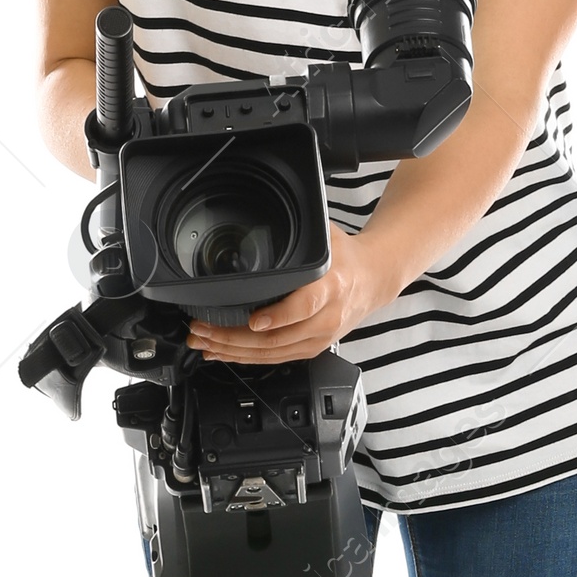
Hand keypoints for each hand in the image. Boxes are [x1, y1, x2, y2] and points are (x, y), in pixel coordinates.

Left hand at [185, 227, 395, 366]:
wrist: (373, 280)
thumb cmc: (347, 258)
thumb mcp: (325, 238)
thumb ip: (297, 235)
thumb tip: (259, 217)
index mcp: (331, 287)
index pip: (304, 307)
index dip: (277, 316)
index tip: (252, 320)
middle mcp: (326, 318)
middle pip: (277, 338)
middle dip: (233, 337)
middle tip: (203, 329)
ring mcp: (318, 338)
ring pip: (271, 354)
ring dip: (232, 351)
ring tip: (203, 342)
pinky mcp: (311, 349)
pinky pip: (275, 359)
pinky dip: (244, 358)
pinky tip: (223, 353)